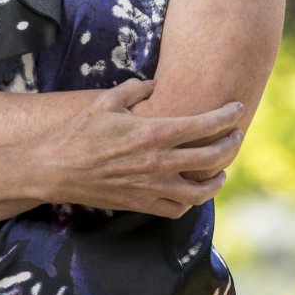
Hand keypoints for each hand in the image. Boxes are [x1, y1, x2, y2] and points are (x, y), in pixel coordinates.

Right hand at [37, 78, 243, 217]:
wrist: (56, 170)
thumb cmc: (80, 132)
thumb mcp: (107, 100)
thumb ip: (136, 89)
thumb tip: (156, 84)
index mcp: (152, 133)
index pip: (203, 125)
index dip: (226, 116)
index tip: (238, 108)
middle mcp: (158, 162)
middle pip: (210, 157)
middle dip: (230, 145)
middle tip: (237, 136)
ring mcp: (151, 187)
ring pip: (199, 192)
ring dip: (216, 181)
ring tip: (221, 171)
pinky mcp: (140, 204)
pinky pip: (176, 209)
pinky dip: (190, 202)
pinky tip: (192, 192)